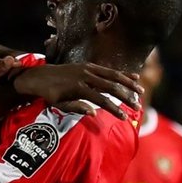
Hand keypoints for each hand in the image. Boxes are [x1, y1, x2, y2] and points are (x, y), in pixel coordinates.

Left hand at [13, 63, 141, 116]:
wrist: (41, 76)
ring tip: (141, 92)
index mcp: (79, 88)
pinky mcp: (89, 65)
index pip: (101, 100)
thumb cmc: (49, 94)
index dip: (114, 109)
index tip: (124, 117)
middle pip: (112, 86)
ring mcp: (89, 69)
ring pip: (114, 75)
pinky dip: (122, 74)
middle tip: (137, 107)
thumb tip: (94, 113)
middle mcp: (86, 76)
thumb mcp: (58, 104)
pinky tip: (134, 77)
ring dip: (129, 83)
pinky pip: (109, 70)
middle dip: (126, 97)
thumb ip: (76, 108)